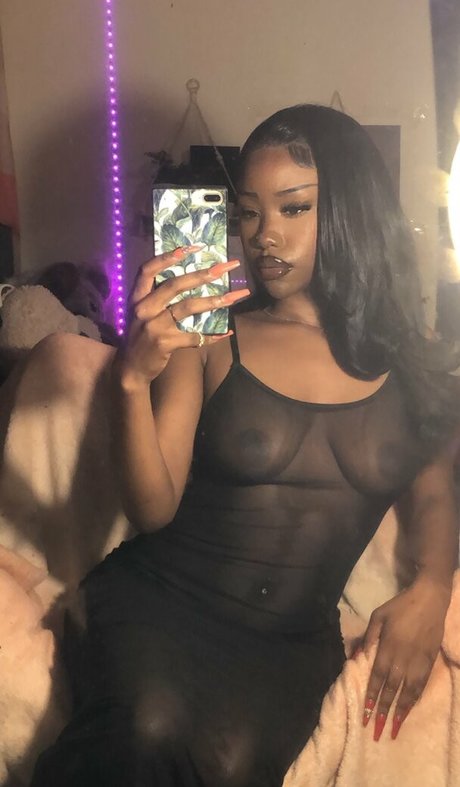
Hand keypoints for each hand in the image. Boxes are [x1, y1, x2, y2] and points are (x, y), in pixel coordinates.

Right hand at [114, 245, 249, 390]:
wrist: (131, 368)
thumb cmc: (141, 337)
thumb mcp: (142, 314)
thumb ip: (158, 298)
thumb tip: (191, 280)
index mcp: (137, 298)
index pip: (148, 270)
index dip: (168, 257)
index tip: (191, 247)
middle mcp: (144, 309)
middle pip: (174, 285)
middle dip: (202, 274)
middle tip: (225, 268)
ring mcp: (154, 326)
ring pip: (187, 308)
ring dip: (214, 301)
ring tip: (234, 297)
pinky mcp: (164, 343)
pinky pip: (194, 336)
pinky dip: (212, 335)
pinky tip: (226, 331)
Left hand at [361, 575, 450, 740]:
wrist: (429, 599)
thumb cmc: (400, 606)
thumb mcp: (378, 616)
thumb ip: (368, 637)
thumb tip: (356, 656)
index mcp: (388, 646)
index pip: (378, 677)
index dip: (372, 695)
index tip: (366, 713)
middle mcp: (403, 657)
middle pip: (392, 689)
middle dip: (383, 710)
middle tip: (376, 730)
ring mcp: (418, 661)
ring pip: (408, 691)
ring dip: (400, 710)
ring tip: (394, 728)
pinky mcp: (429, 661)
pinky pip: (421, 684)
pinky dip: (415, 699)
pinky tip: (409, 709)